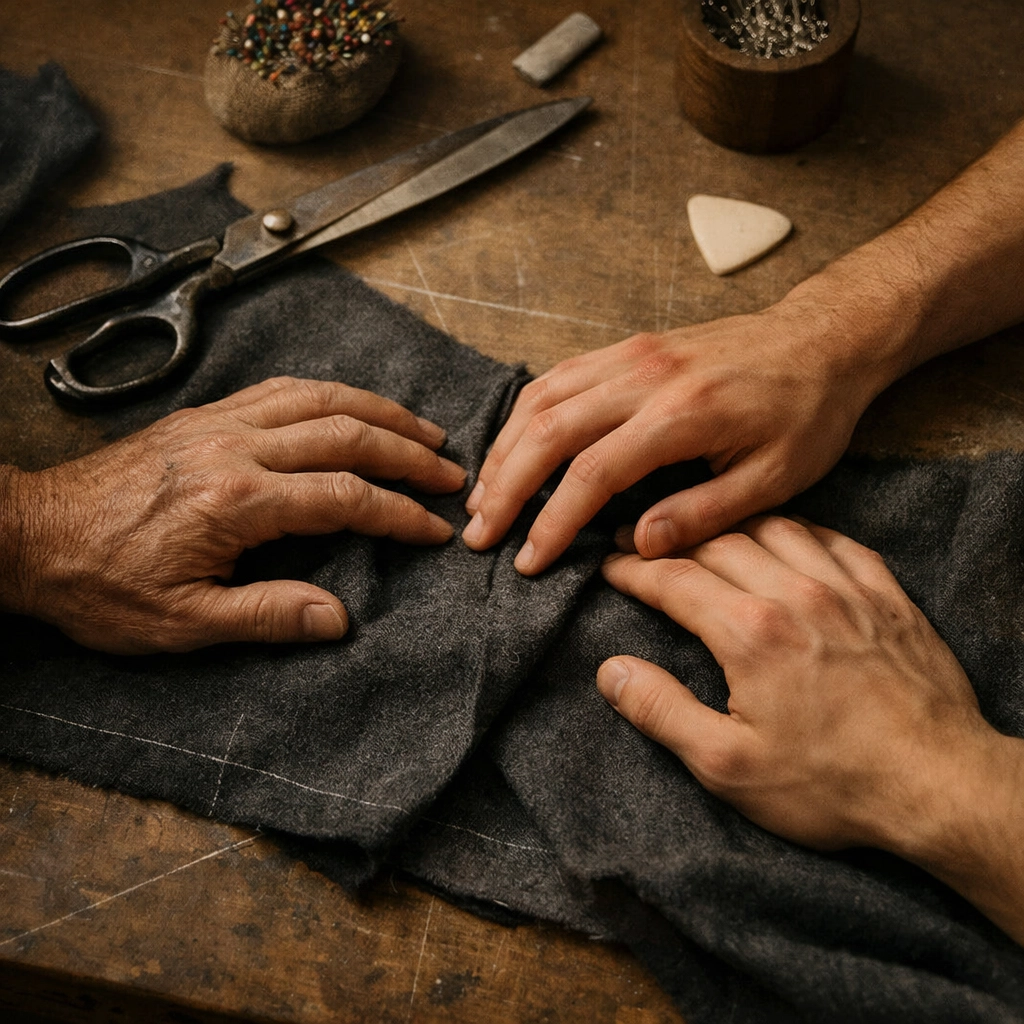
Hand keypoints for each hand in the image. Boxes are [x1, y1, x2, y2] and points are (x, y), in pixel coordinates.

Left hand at [0, 377, 465, 653]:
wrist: (28, 535)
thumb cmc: (100, 584)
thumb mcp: (182, 621)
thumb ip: (267, 616)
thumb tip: (338, 619)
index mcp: (235, 501)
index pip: (344, 498)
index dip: (398, 513)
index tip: (434, 529)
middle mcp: (234, 448)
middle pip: (344, 433)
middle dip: (407, 451)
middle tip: (450, 471)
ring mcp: (218, 424)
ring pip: (318, 398)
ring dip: (378, 411)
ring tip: (421, 429)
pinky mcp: (203, 417)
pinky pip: (281, 390)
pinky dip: (330, 394)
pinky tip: (350, 407)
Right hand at [461, 304, 893, 574]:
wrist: (822, 340)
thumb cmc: (806, 413)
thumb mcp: (775, 478)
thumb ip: (703, 514)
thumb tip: (636, 544)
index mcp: (683, 414)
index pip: (593, 473)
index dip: (552, 523)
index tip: (528, 562)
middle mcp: (646, 375)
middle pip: (548, 430)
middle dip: (506, 487)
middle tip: (479, 535)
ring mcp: (632, 354)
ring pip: (542, 398)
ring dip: (505, 449)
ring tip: (483, 497)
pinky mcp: (629, 346)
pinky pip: (559, 375)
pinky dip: (525, 414)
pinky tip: (512, 446)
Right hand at [597, 516, 1023, 943]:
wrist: (940, 786)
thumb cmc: (831, 785)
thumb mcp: (727, 766)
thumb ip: (662, 711)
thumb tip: (611, 672)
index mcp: (750, 633)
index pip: (674, 579)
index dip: (633, 569)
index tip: (610, 566)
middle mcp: (795, 595)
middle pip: (718, 542)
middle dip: (672, 541)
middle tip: (644, 547)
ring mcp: (847, 589)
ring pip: (775, 529)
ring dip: (732, 527)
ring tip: (706, 535)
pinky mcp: (888, 597)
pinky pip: (836, 540)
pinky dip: (800, 530)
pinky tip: (787, 539)